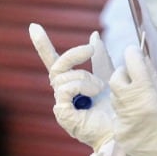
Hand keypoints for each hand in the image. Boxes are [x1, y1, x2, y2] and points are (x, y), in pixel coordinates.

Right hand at [29, 23, 115, 147]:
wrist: (123, 129)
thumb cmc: (115, 108)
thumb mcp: (109, 76)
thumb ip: (100, 58)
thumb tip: (93, 36)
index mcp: (71, 84)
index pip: (54, 62)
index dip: (43, 45)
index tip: (34, 26)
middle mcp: (63, 93)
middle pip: (57, 66)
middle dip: (73, 54)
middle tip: (89, 49)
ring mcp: (61, 105)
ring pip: (63, 78)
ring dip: (85, 78)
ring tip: (99, 90)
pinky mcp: (62, 114)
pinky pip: (64, 90)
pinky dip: (80, 87)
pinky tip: (92, 96)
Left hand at [109, 46, 156, 155]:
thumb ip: (153, 76)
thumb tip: (142, 58)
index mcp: (146, 94)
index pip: (132, 63)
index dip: (132, 54)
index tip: (134, 52)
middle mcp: (130, 107)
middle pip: (115, 79)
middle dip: (123, 74)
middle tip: (134, 78)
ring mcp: (121, 122)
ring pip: (115, 99)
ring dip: (124, 96)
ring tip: (139, 102)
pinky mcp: (118, 134)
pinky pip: (117, 117)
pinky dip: (126, 115)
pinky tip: (139, 121)